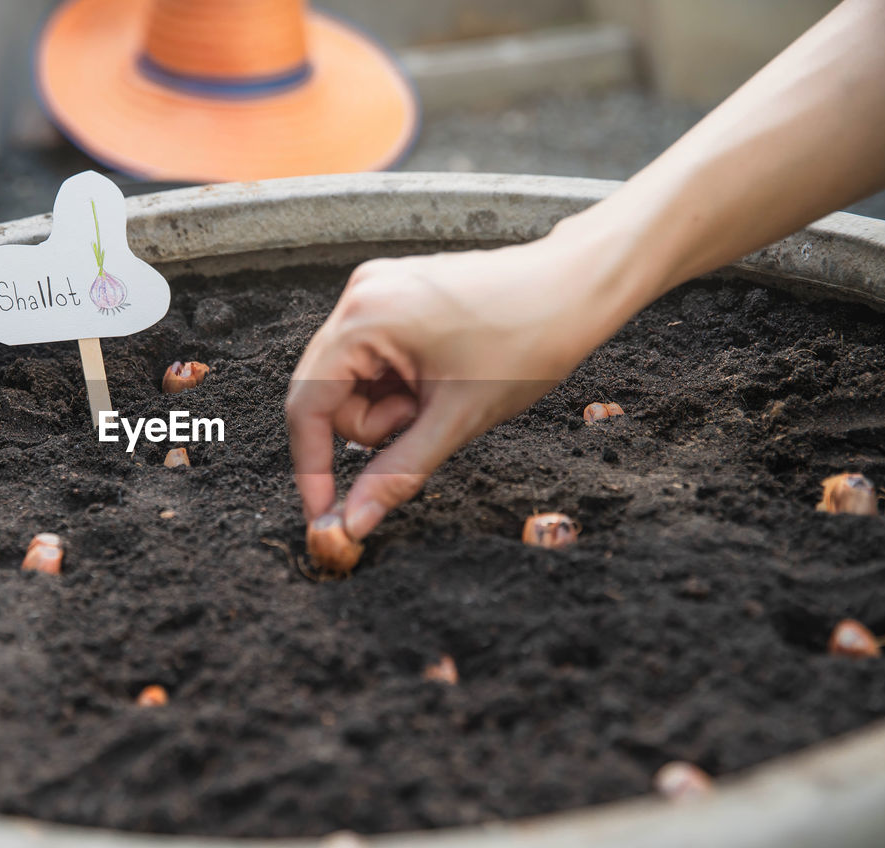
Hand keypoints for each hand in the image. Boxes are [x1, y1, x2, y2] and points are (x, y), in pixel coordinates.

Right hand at [285, 219, 644, 538]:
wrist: (577, 288)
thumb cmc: (528, 341)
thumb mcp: (457, 420)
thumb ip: (395, 474)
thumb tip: (350, 523)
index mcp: (365, 318)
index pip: (307, 406)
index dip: (311, 466)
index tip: (324, 512)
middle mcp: (359, 296)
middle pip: (327, 394)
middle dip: (372, 425)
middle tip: (425, 420)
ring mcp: (375, 291)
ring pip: (351, 382)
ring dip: (389, 406)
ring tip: (440, 395)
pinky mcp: (393, 295)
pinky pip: (372, 360)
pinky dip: (397, 384)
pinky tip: (438, 378)